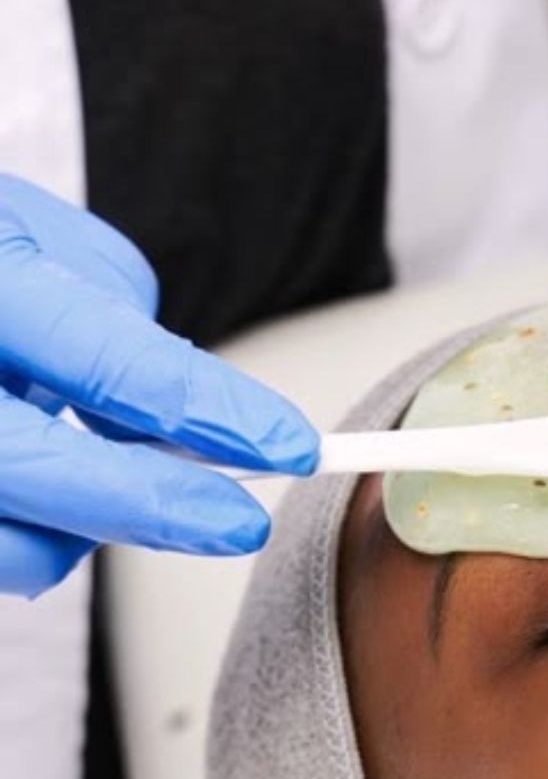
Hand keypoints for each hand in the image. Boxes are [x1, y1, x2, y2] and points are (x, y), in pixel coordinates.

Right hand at [0, 176, 317, 597]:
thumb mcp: (33, 231)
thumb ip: (111, 311)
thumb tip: (176, 402)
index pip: (104, 362)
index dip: (209, 414)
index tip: (290, 446)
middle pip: (40, 473)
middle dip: (156, 508)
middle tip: (239, 523)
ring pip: (14, 547)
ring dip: (86, 530)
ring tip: (117, 479)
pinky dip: (38, 534)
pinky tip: (54, 491)